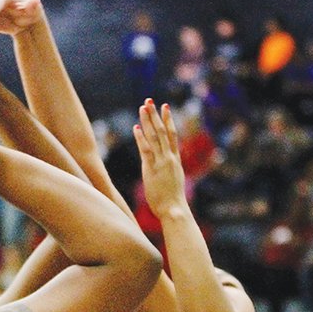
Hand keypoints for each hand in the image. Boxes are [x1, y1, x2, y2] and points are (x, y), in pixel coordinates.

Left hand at [133, 100, 186, 218]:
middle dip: (156, 115)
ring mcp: (162, 162)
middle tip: (151, 101)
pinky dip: (141, 138)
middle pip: (163, 131)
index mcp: (175, 160)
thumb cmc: (173, 202)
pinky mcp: (152, 169)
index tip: (165, 108)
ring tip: (143, 107)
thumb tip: (164, 173)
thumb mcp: (173, 183)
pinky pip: (146, 150)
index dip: (168, 120)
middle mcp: (170, 158)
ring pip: (155, 137)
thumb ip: (168, 174)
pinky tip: (136, 127)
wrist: (175, 210)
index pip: (172, 136)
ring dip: (148, 121)